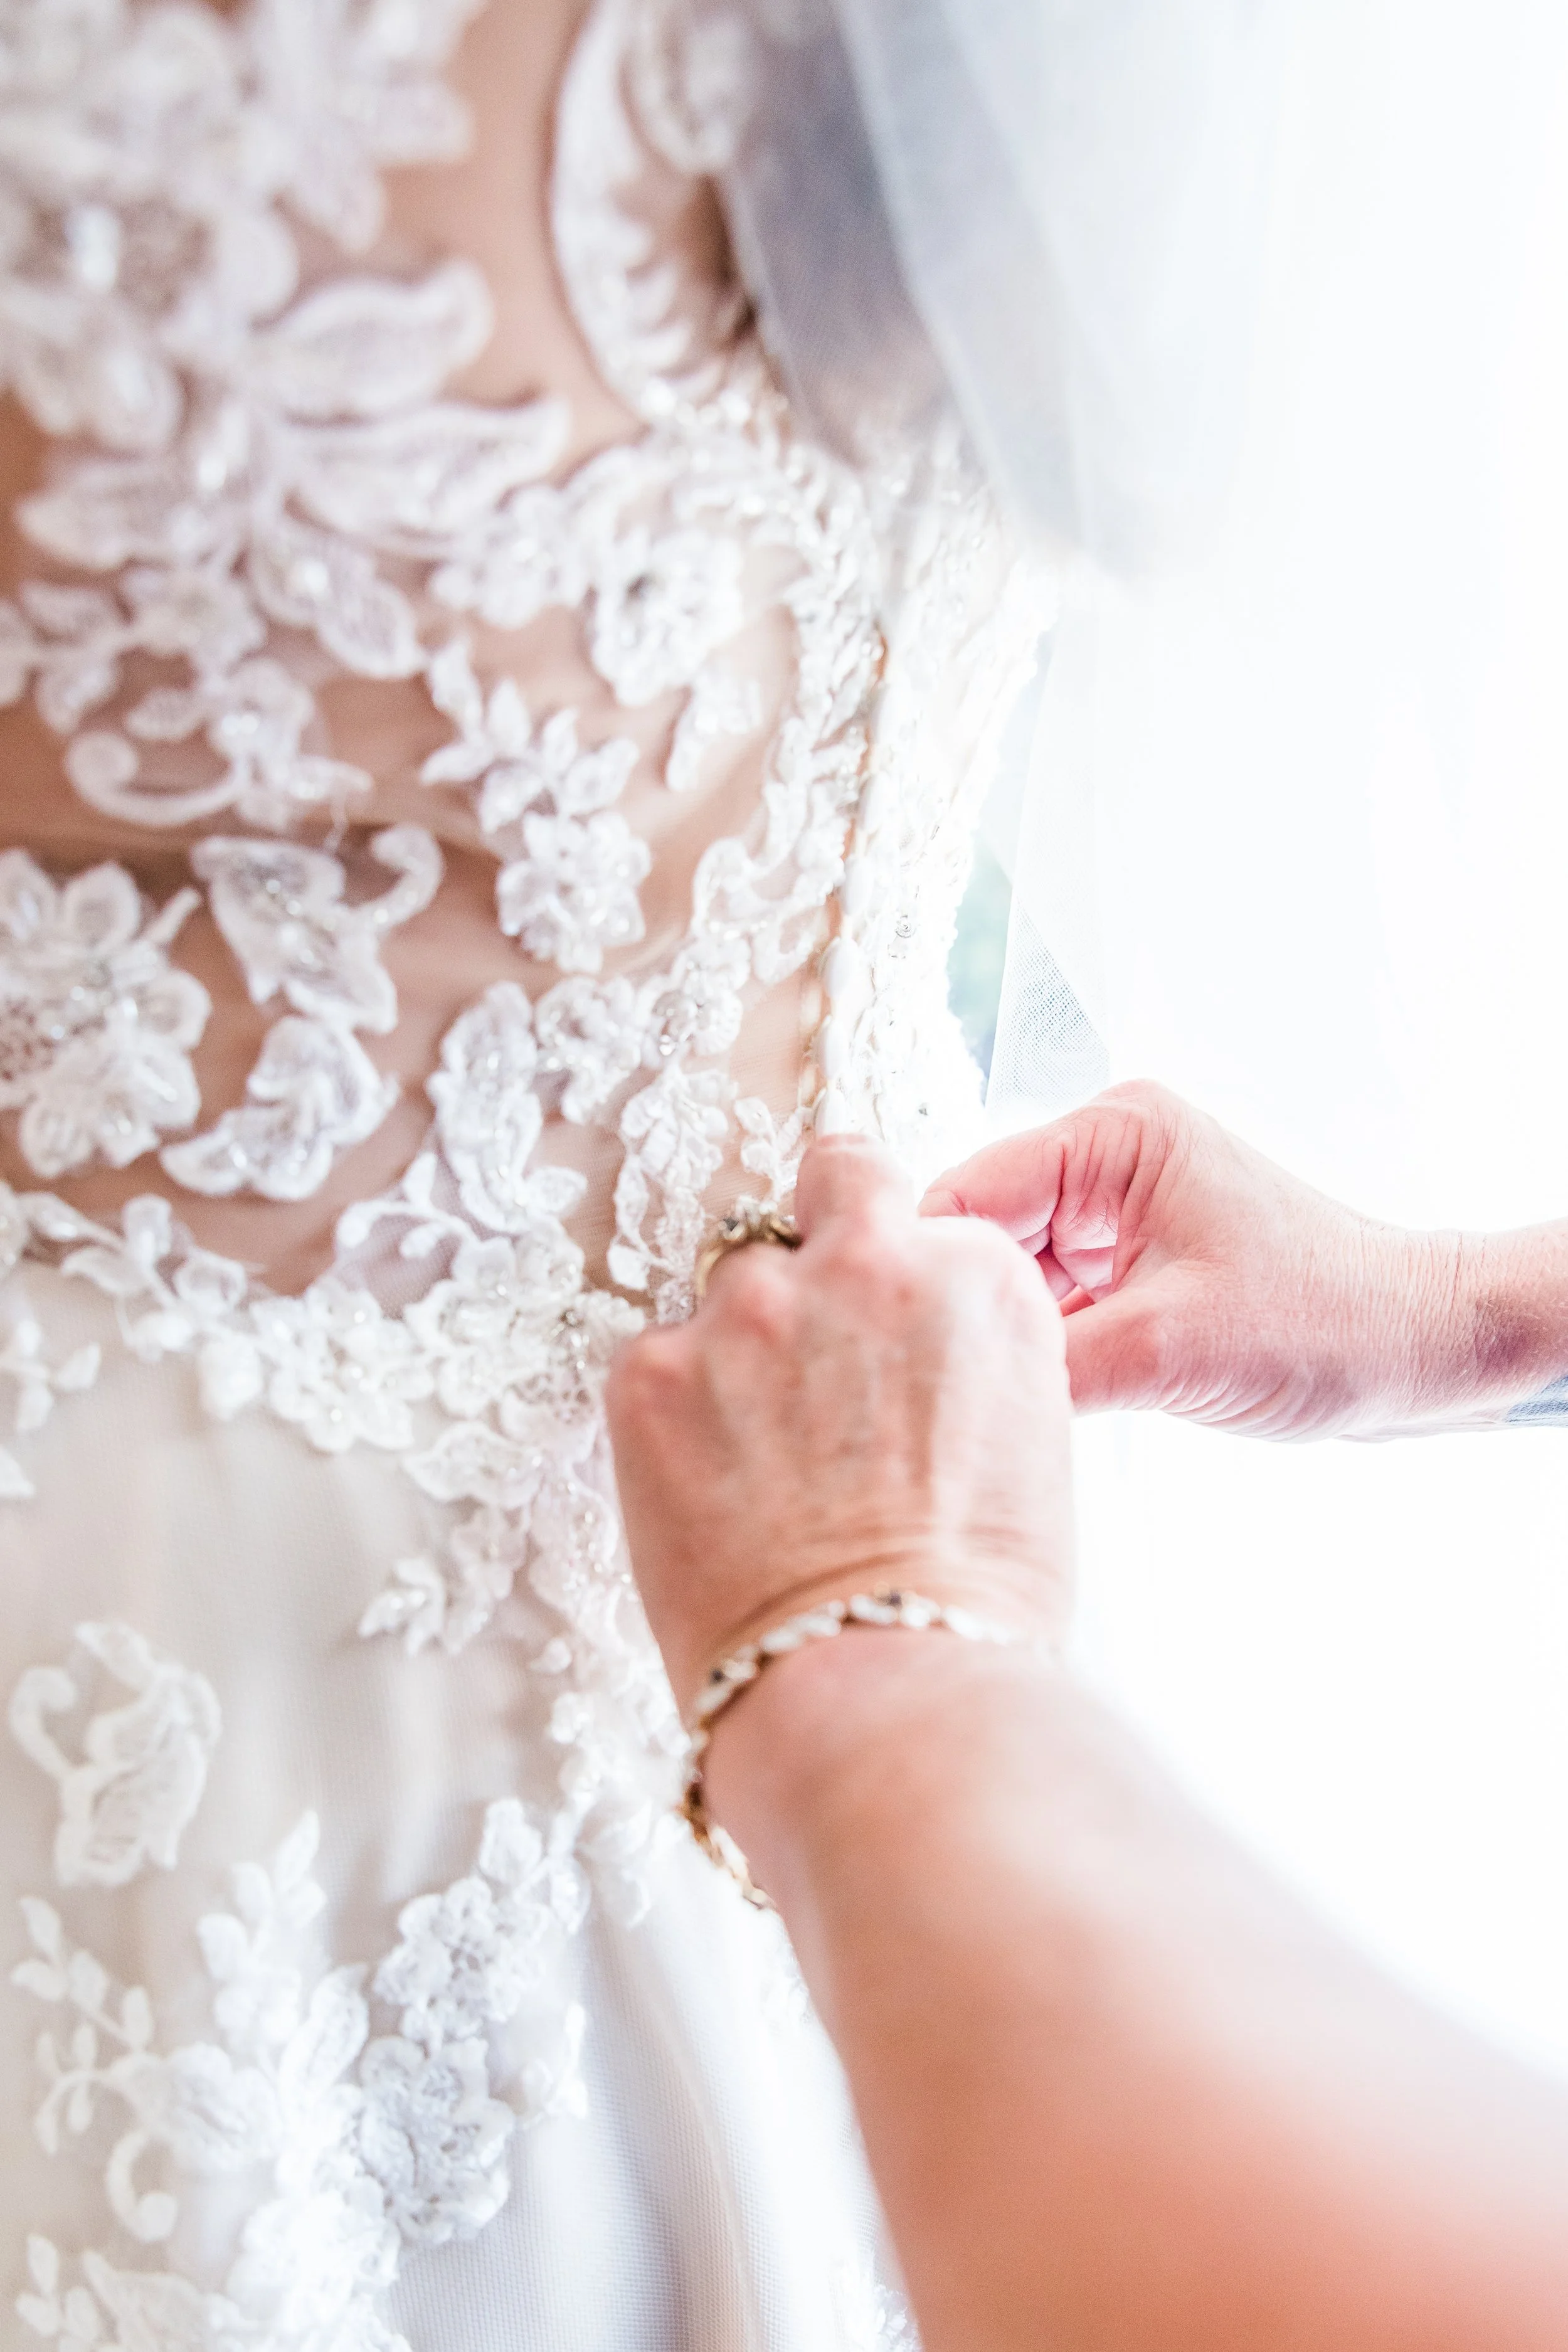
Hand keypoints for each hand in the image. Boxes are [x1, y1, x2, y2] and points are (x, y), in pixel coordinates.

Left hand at [606, 1137, 1072, 1715]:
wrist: (885, 1685)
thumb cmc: (973, 1602)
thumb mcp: (1022, 1441)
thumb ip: (957, 1349)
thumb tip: (904, 1348)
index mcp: (974, 1275)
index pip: (911, 1213)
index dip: (894, 1277)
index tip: (881, 1339)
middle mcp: (867, 1263)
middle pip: (826, 1186)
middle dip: (819, 1241)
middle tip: (809, 1342)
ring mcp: (751, 1308)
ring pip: (732, 1281)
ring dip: (742, 1344)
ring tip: (759, 1462)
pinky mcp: (653, 1370)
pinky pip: (654, 1359)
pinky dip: (673, 1416)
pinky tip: (709, 1498)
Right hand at [923, 1081, 1472, 1438]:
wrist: (1424, 1352)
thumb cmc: (1323, 1324)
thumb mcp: (1164, 1350)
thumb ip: (1041, 1366)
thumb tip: (937, 1391)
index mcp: (1111, 1136)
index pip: (967, 1192)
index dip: (916, 1267)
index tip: (871, 1342)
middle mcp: (1105, 1162)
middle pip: (978, 1238)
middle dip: (956, 1312)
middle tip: (911, 1391)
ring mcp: (1116, 1217)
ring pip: (1006, 1283)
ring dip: (993, 1342)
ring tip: (962, 1406)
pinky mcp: (1129, 1268)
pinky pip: (1047, 1311)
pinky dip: (1034, 1357)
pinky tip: (1010, 1405)